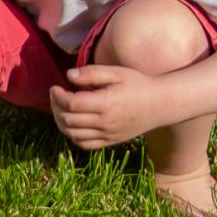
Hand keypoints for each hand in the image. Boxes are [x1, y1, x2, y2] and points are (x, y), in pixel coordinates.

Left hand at [50, 64, 167, 148]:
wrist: (161, 104)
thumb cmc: (138, 84)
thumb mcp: (117, 73)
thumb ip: (92, 73)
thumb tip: (68, 75)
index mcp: (105, 104)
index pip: (71, 104)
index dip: (58, 96)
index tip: (55, 87)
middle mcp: (105, 122)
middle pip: (68, 120)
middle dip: (56, 107)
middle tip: (56, 96)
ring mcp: (107, 134)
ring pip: (73, 134)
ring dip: (61, 122)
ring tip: (60, 109)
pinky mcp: (110, 141)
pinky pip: (84, 144)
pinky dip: (72, 136)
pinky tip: (71, 124)